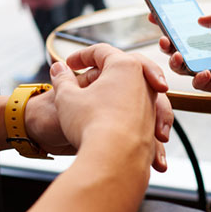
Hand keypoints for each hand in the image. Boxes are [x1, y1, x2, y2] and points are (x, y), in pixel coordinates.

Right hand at [50, 44, 171, 171]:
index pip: (102, 51)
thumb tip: (58, 69)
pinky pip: (139, 115)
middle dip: (107, 69)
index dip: (81, 55)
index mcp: (125, 66)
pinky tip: (111, 125)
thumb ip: (62, 79)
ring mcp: (150, 105)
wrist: (115, 160)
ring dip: (119, 94)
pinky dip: (127, 116)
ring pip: (137, 91)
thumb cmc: (91, 124)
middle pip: (126, 66)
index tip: (68, 64)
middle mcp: (144, 82)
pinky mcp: (152, 127)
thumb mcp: (67, 98)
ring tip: (98, 103)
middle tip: (91, 74)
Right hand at [150, 10, 210, 93]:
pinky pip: (199, 82)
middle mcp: (210, 52)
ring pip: (184, 67)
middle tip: (165, 40)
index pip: (186, 28)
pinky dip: (198, 77)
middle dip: (168, 44)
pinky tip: (204, 72)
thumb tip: (199, 20)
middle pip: (180, 48)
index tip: (154, 17)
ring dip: (177, 62)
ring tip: (179, 57)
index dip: (169, 23)